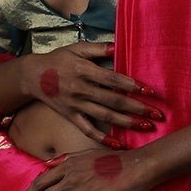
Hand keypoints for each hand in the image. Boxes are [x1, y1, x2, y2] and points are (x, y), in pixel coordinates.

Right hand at [22, 41, 165, 144]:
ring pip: (105, 116)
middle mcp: (81, 89)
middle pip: (113, 100)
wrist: (32, 76)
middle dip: (137, 108)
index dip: (131, 85)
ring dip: (127, 122)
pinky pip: (87, 129)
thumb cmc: (59, 59)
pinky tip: (118, 145)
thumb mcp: (77, 48)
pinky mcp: (70, 116)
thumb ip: (99, 48)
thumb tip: (118, 45)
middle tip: (157, 114)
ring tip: (146, 126)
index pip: (113, 79)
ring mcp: (75, 104)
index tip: (149, 91)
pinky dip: (102, 138)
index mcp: (84, 70)